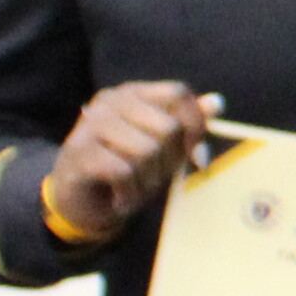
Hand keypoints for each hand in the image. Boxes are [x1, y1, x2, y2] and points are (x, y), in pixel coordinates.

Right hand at [42, 79, 209, 243]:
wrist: (78, 202)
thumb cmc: (126, 170)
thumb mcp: (163, 148)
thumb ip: (188, 124)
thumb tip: (217, 103)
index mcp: (133, 93)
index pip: (178, 93)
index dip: (196, 126)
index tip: (196, 155)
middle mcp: (110, 101)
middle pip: (168, 128)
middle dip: (169, 162)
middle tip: (152, 177)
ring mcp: (91, 124)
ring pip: (148, 151)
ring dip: (149, 182)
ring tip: (135, 188)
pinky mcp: (79, 152)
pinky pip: (125, 172)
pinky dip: (130, 193)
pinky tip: (121, 198)